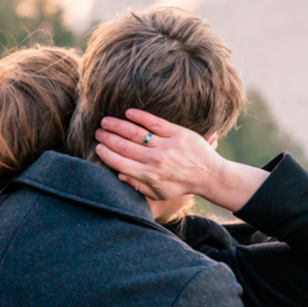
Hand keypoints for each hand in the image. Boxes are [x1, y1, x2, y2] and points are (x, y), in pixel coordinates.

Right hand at [95, 109, 266, 211]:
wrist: (209, 175)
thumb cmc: (182, 185)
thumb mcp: (159, 193)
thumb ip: (138, 186)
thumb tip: (119, 175)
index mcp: (149, 176)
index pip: (121, 163)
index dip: (106, 154)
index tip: (98, 148)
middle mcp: (155, 160)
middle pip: (124, 146)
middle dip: (107, 138)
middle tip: (98, 132)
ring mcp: (166, 146)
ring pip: (135, 133)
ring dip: (118, 126)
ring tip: (106, 121)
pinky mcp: (177, 133)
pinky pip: (154, 122)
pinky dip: (139, 116)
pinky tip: (128, 113)